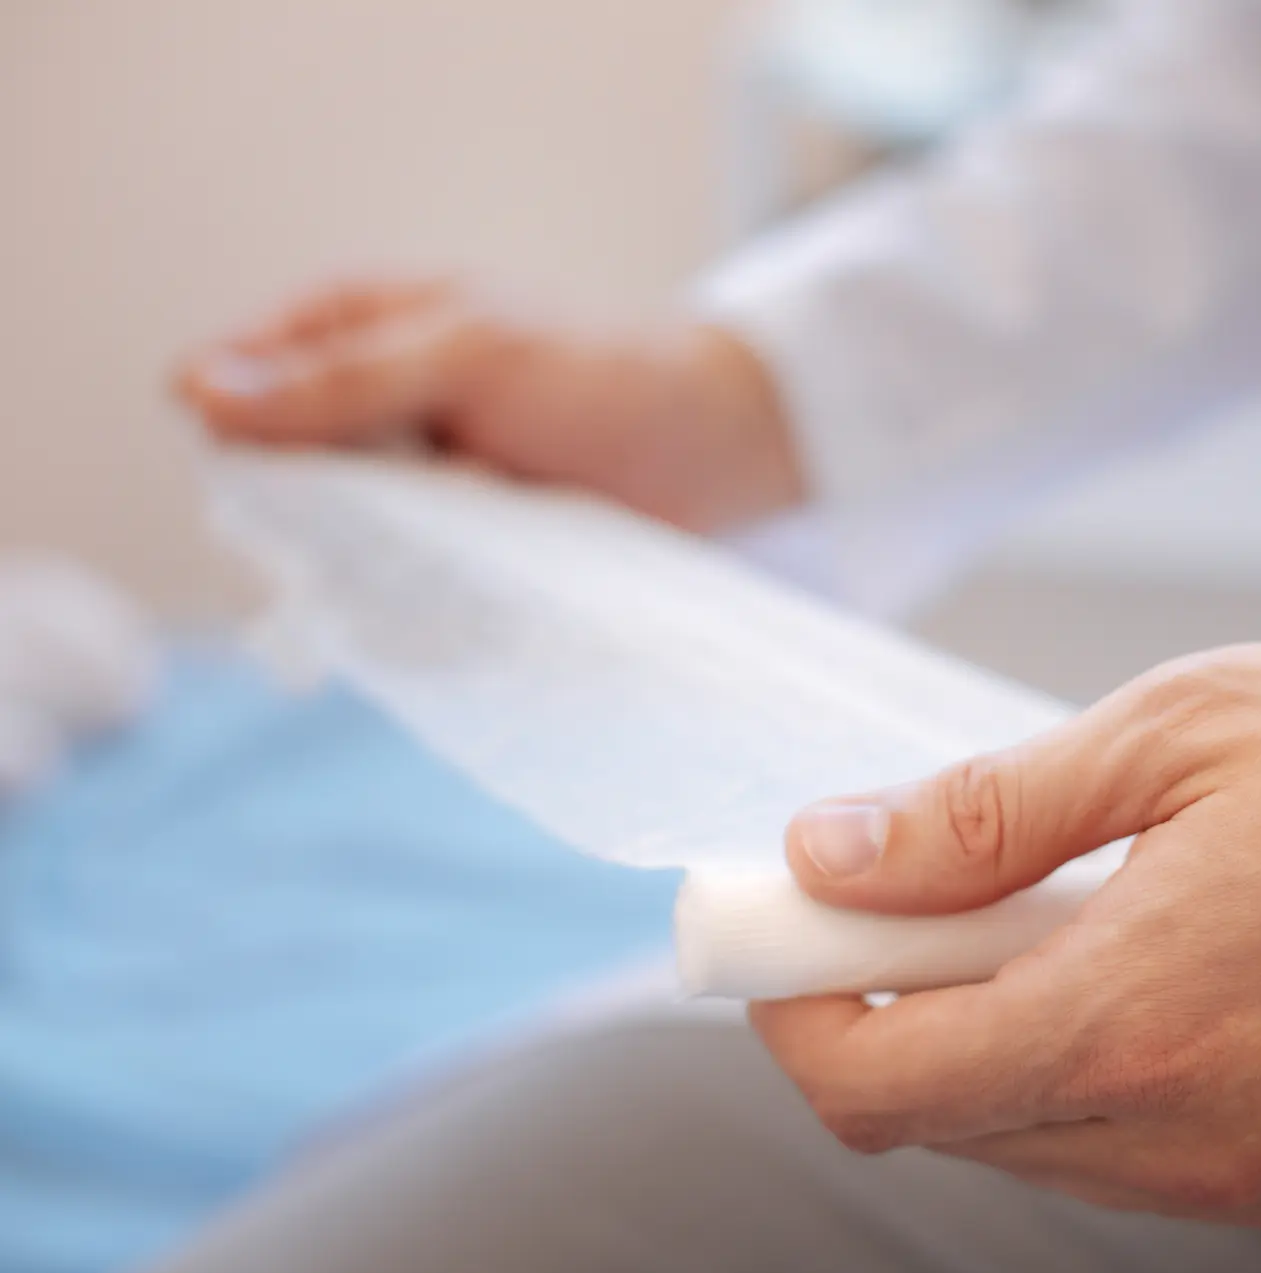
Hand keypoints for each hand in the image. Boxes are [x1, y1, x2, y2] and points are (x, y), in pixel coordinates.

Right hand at [175, 279, 803, 530]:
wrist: (703, 446)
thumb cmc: (594, 373)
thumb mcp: (466, 356)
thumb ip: (341, 381)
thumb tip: (197, 393)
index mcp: (343, 331)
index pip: (224, 391)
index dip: (242, 444)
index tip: (313, 479)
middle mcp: (355, 411)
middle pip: (263, 482)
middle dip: (314, 516)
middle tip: (405, 517)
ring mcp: (396, 486)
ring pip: (322, 544)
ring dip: (372, 558)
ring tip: (454, 542)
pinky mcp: (439, 549)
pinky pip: (387, 584)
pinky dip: (412, 593)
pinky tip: (461, 587)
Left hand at [751, 635, 1260, 1240]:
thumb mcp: (1179, 730)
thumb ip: (983, 815)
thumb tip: (831, 851)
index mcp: (1140, 1018)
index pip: (880, 1087)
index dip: (797, 1017)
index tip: (781, 942)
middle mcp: (1196, 1139)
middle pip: (953, 1122)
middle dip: (896, 1014)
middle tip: (917, 898)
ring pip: (1048, 1146)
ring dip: (1006, 1042)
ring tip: (1072, 911)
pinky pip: (1152, 1160)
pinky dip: (1108, 1076)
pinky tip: (1166, 967)